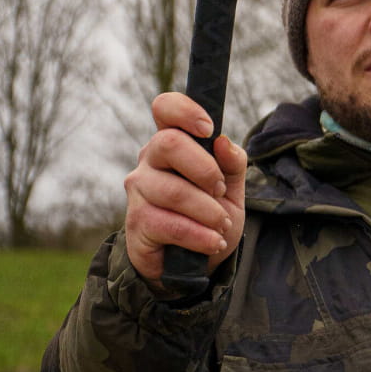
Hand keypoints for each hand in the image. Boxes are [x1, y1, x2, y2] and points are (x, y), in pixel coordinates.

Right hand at [123, 93, 247, 282]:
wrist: (194, 263)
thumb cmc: (210, 216)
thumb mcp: (231, 189)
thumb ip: (233, 163)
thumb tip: (223, 142)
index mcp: (171, 142)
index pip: (165, 108)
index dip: (185, 111)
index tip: (208, 129)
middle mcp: (149, 160)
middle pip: (169, 143)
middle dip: (205, 169)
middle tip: (221, 190)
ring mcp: (139, 190)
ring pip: (174, 191)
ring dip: (208, 211)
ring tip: (222, 225)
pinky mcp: (137, 222)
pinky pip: (172, 224)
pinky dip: (200, 235)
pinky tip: (213, 242)